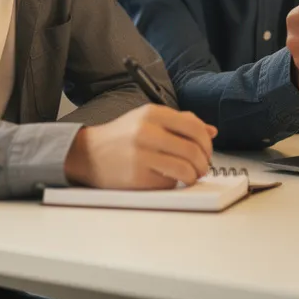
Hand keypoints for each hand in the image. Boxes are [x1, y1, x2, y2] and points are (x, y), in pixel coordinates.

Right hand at [63, 103, 218, 189]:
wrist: (87, 153)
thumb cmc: (121, 137)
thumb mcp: (148, 119)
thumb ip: (180, 122)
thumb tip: (211, 132)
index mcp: (152, 114)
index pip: (194, 128)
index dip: (206, 143)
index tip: (206, 151)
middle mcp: (147, 132)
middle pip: (193, 150)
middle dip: (203, 163)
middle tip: (202, 167)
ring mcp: (141, 156)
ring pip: (185, 170)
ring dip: (193, 176)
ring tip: (190, 176)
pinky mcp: (137, 178)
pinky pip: (169, 184)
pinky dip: (173, 184)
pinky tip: (166, 179)